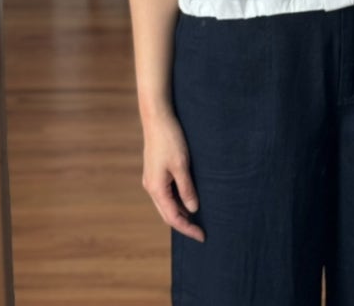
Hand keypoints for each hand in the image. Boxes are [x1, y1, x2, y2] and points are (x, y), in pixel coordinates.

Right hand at [142, 110, 205, 241]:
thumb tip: (193, 209)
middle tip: (200, 232)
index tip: (202, 236)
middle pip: (167, 214)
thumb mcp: (182, 165)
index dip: (188, 228)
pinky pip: (165, 193)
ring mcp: (152, 179)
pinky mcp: (155, 171)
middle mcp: (151, 187)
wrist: (157, 118)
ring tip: (196, 218)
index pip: (173, 217)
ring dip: (179, 213)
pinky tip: (187, 199)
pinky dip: (176, 201)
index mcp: (157, 188)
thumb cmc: (170, 139)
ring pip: (166, 204)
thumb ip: (187, 188)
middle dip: (183, 224)